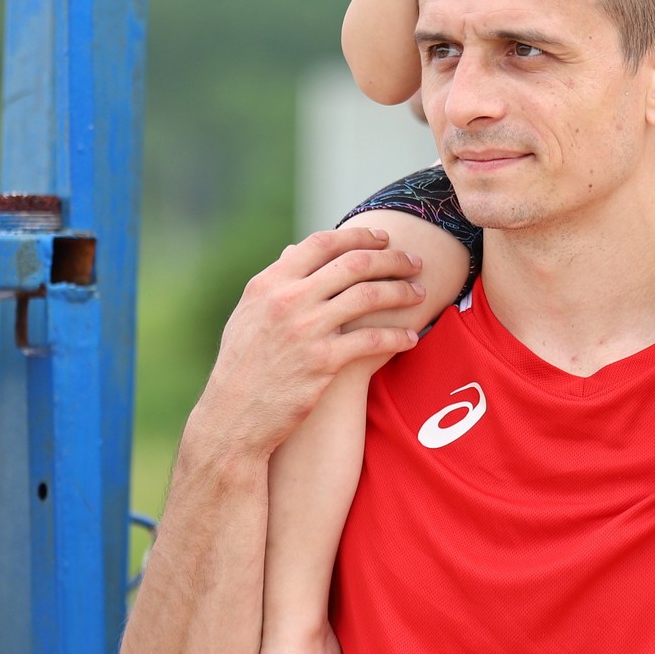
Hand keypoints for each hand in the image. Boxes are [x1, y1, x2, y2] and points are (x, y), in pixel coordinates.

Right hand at [199, 228, 426, 458]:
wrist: (234, 417)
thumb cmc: (242, 366)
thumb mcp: (248, 314)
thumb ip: (274, 282)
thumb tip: (293, 250)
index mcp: (269, 283)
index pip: (322, 244)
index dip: (359, 236)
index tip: (384, 238)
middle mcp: (288, 300)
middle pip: (354, 264)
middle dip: (392, 259)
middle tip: (415, 262)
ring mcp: (306, 330)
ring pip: (368, 296)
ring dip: (401, 292)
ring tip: (420, 295)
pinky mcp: (323, 362)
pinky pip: (371, 339)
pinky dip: (396, 336)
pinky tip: (410, 337)